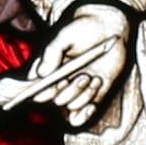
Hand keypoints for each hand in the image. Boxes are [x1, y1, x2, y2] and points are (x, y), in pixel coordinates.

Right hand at [12, 0, 137, 124]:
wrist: (109, 28)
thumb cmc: (84, 28)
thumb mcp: (64, 35)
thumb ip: (52, 52)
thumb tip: (41, 74)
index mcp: (49, 68)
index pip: (36, 87)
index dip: (44, 89)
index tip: (57, 81)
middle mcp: (60, 82)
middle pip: (55, 98)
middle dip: (68, 90)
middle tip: (82, 76)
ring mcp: (75, 90)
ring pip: (70, 105)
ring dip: (83, 95)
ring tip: (94, 77)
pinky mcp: (91, 96)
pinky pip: (81, 116)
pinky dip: (84, 115)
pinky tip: (92, 105)